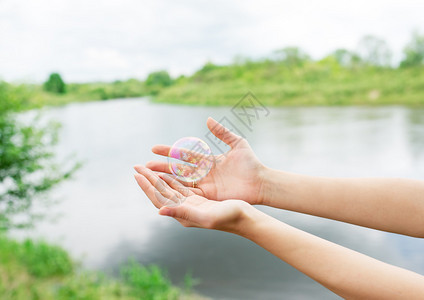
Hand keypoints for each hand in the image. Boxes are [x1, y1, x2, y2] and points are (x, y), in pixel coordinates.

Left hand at [134, 166, 250, 231]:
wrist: (246, 218)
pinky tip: (165, 173)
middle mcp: (184, 209)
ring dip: (157, 178)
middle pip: (161, 192)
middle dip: (148, 179)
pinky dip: (171, 179)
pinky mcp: (199, 198)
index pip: (160, 198)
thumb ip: (183, 213)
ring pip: (169, 188)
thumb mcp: (206, 216)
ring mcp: (191, 203)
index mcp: (183, 213)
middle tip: (136, 167)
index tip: (137, 174)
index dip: (147, 186)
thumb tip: (159, 211)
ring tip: (146, 168)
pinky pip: (181, 187)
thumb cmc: (229, 218)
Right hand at [145, 117, 265, 204]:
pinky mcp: (209, 196)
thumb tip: (208, 119)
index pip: (183, 154)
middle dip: (161, 167)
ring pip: (180, 182)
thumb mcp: (237, 144)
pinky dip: (177, 192)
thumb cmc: (251, 163)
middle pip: (177, 170)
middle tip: (144, 165)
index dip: (168, 151)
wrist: (261, 182)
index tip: (153, 148)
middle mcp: (203, 173)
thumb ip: (222, 132)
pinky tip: (164, 190)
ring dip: (164, 179)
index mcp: (208, 160)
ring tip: (148, 177)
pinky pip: (190, 194)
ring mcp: (205, 186)